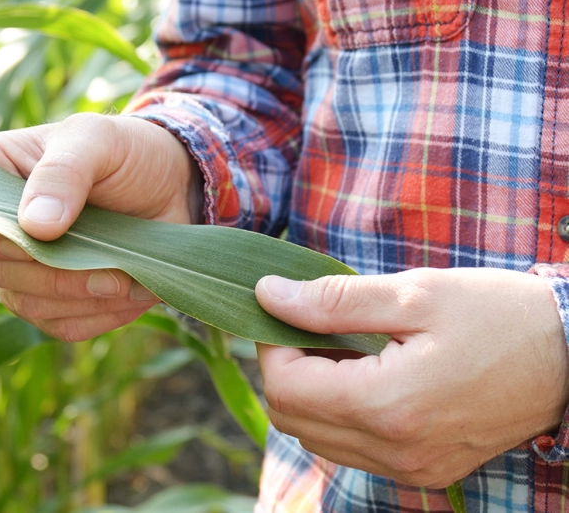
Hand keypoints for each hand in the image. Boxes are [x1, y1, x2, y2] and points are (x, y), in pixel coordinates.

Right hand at [0, 113, 202, 340]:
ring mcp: (21, 268)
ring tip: (124, 279)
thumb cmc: (125, 152)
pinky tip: (128, 292)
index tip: (38, 238)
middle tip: (107, 267)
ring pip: (26, 303)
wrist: (171, 187)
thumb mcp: (98, 141)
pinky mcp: (53, 301)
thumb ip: (64, 173)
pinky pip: (60, 326)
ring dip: (79, 297)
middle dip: (53, 273)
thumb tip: (34, 227)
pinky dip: (97, 316)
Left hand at [254, 267, 568, 487]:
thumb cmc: (498, 315)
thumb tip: (266, 295)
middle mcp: (393, 449)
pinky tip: (365, 376)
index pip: (285, 387)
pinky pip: (352, 450)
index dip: (271, 345)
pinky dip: (340, 414)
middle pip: (292, 418)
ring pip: (317, 438)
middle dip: (285, 369)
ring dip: (310, 393)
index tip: (286, 312)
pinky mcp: (424, 471)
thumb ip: (332, 300)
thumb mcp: (414, 294)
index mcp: (387, 404)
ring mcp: (409, 468)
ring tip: (341, 348)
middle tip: (311, 326)